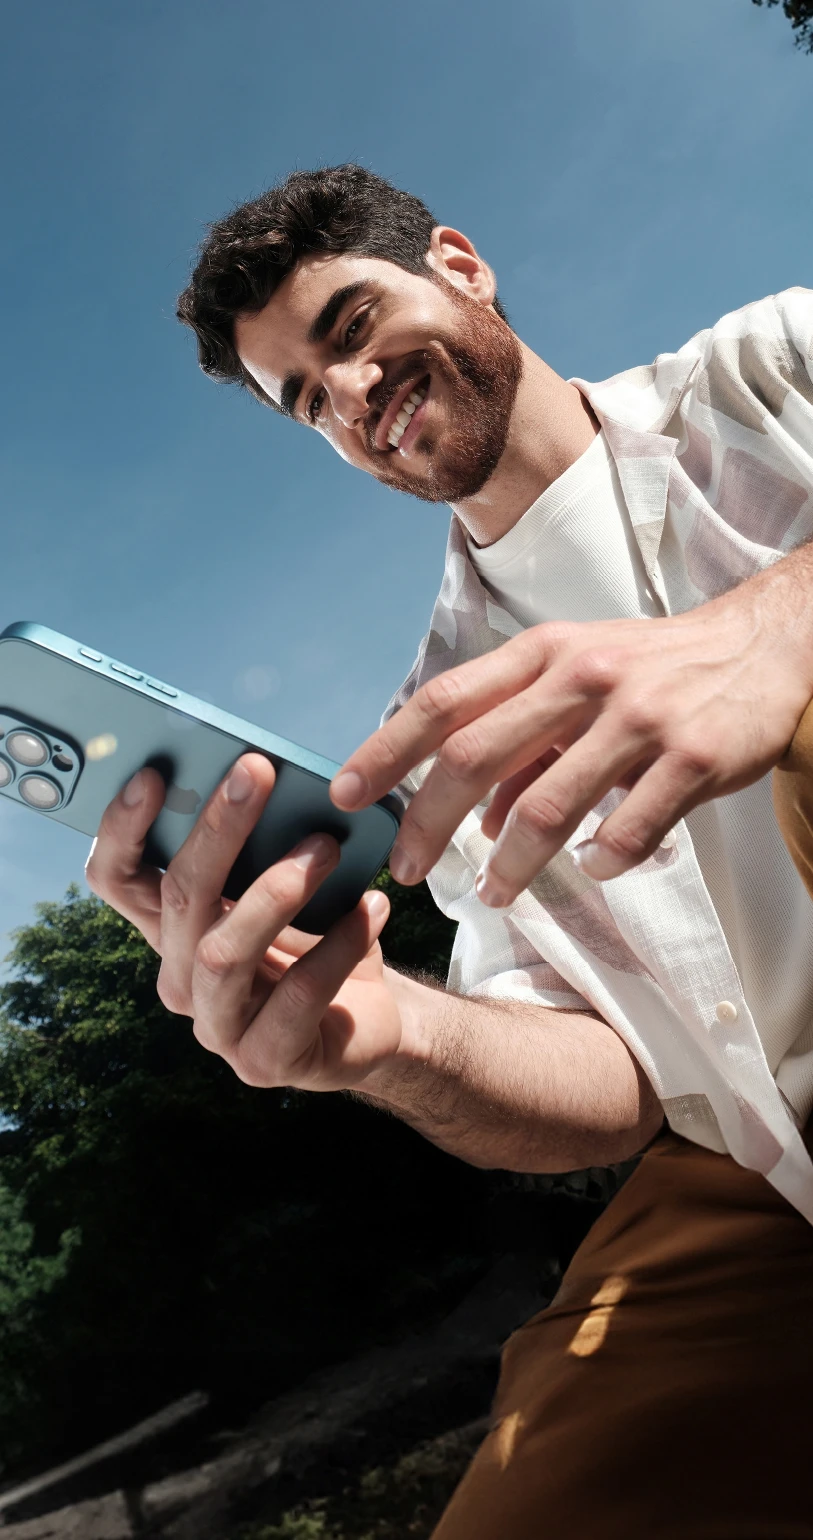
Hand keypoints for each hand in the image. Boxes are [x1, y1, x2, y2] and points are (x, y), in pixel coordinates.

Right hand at [85, 755, 401, 1089]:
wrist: (374, 1019)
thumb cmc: (323, 938)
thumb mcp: (288, 885)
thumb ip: (263, 846)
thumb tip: (265, 776)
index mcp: (173, 931)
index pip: (117, 879)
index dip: (122, 830)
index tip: (153, 774)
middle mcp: (181, 978)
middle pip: (178, 899)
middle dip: (216, 830)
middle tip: (258, 774)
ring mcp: (217, 1026)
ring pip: (222, 953)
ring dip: (275, 892)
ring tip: (326, 846)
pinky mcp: (266, 1060)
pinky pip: (297, 996)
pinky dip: (338, 946)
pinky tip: (372, 908)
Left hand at [330, 574, 812, 903]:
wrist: (760, 644)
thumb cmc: (652, 667)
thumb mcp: (577, 679)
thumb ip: (522, 741)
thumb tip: (477, 822)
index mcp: (543, 653)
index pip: (444, 701)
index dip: (386, 750)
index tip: (345, 796)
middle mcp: (581, 677)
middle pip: (474, 756)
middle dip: (427, 821)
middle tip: (405, 869)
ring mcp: (638, 717)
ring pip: (547, 807)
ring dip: (509, 864)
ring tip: (493, 893)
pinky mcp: (692, 757)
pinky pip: (630, 829)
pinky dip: (604, 859)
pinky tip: (598, 867)